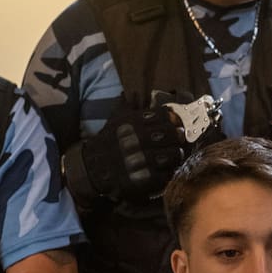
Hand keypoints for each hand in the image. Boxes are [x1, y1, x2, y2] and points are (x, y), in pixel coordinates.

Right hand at [63, 98, 189, 204]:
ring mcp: (139, 161)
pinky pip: (166, 174)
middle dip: (178, 136)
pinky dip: (170, 171)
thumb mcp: (115, 121)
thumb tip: (135, 93)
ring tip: (175, 154)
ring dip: (177, 154)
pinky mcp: (142, 180)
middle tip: (179, 138)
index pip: (163, 116)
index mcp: (132, 124)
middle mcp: (136, 140)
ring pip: (172, 154)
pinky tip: (167, 168)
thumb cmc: (108, 142)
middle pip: (170, 134)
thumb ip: (127, 106)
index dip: (173, 119)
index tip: (175, 123)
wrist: (92, 169)